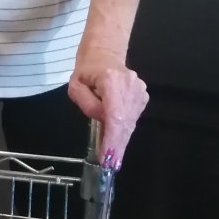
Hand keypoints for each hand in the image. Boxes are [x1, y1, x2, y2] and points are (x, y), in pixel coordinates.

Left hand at [67, 49, 147, 168]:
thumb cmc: (87, 69)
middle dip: (118, 145)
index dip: (113, 137)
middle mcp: (130, 85)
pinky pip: (133, 118)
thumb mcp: (76, 85)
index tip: (109, 155)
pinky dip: (125, 130)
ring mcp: (139, 90)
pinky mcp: (143, 96)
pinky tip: (117, 139)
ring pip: (131, 122)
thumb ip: (87, 104)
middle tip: (112, 165)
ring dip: (121, 140)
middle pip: (125, 122)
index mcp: (112, 80)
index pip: (115, 114)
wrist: (105, 52)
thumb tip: (103, 119)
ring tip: (114, 157)